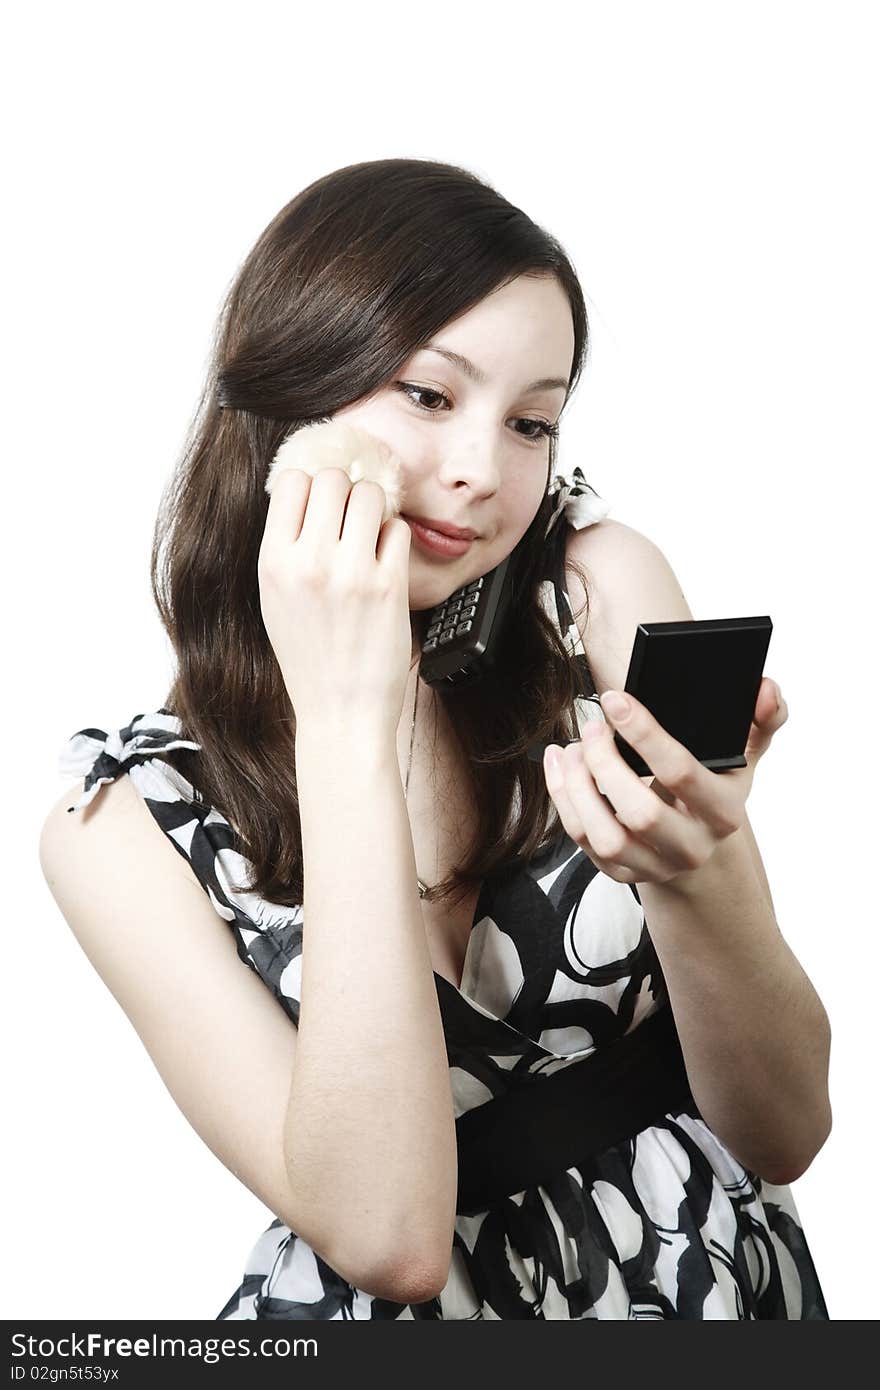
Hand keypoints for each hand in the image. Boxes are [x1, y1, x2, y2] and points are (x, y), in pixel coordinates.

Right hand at [257, 467, 412, 731]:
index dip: (311, 484)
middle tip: (351, 516)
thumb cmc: (311, 658)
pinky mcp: (389, 585)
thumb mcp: (275, 600)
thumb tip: (309, 491)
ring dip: (374, 509)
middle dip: (345, 491)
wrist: (341, 712)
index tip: (322, 499)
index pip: (291, 481)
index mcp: (273, 563)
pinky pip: (398, 529)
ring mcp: (351, 572)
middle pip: (333, 478)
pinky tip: (384, 560)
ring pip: (369, 495)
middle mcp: (309, 562)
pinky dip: (394, 537)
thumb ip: (287, 548)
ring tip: (369, 536)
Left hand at [543, 677, 788, 885]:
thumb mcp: (744, 757)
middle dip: (605, 764)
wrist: (701, 849)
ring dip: (577, 787)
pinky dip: (564, 800)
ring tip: (573, 748)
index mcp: (724, 813)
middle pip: (640, 812)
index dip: (645, 734)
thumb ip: (762, 720)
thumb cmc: (716, 790)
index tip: (616, 699)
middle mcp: (691, 846)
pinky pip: (583, 841)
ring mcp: (654, 865)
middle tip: (592, 727)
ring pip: (604, 834)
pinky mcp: (622, 873)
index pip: (681, 773)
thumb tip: (766, 688)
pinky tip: (560, 765)